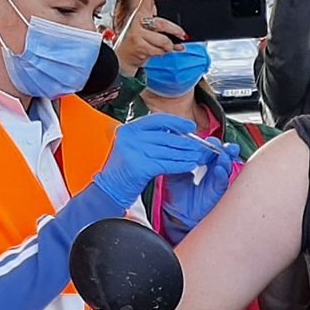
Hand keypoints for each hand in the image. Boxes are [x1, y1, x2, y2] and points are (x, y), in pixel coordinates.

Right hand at [95, 114, 227, 207]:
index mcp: (130, 129)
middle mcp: (130, 137)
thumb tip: (179, 134)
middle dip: (186, 142)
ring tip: (199, 156)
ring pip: (168, 151)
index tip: (191, 126)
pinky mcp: (139, 167)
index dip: (177, 122)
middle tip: (200, 145)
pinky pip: (166, 164)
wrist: (109, 189)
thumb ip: (152, 139)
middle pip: (166, 136)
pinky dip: (180, 165)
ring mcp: (133, 151)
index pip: (158, 120)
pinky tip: (190, 166)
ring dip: (186, 154)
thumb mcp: (134, 147)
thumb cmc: (124, 170)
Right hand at [114, 8, 185, 73]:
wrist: (122, 56)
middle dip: (176, 30)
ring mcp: (137, 34)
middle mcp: (137, 21)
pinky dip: (162, 53)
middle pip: (162, 23)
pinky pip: (159, 50)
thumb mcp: (146, 30)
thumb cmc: (137, 41)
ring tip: (167, 47)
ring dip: (169, 46)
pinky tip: (158, 51)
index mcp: (140, 13)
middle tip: (182, 35)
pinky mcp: (139, 46)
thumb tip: (183, 37)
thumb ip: (163, 31)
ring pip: (163, 40)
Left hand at [163, 147, 241, 233]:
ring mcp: (217, 182)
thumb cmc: (179, 194)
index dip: (210, 143)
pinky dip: (221, 175)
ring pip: (226, 167)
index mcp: (204, 164)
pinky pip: (223, 183)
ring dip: (226, 159)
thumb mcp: (174, 173)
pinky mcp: (218, 193)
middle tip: (216, 142)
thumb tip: (171, 145)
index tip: (206, 138)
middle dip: (222, 148)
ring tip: (222, 154)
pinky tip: (219, 170)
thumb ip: (175, 161)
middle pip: (223, 155)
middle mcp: (213, 171)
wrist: (178, 214)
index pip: (210, 150)